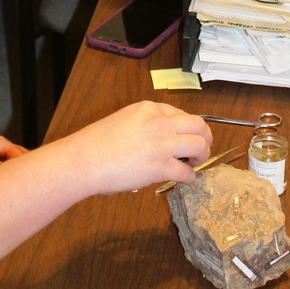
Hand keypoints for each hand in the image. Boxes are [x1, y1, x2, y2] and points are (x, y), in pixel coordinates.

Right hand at [64, 101, 210, 194]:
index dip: (187, 128)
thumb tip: (159, 139)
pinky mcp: (161, 166)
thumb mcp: (124, 120)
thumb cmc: (96, 144)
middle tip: (201, 149)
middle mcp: (159, 122)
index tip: (185, 137)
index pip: (181, 114)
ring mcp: (162, 144)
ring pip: (200, 145)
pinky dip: (190, 177)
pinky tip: (184, 179)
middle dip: (205, 137)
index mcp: (149, 109)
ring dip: (202, 155)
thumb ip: (144, 125)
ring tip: (195, 163)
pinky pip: (187, 172)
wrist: (84, 160)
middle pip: (199, 125)